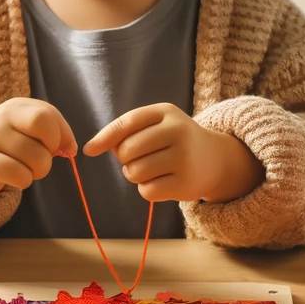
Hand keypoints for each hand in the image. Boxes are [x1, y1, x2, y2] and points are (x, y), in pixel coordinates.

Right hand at [0, 98, 75, 206]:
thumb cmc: (11, 143)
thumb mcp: (32, 130)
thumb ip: (57, 132)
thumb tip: (72, 149)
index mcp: (18, 106)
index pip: (47, 115)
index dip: (60, 134)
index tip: (55, 147)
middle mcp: (3, 117)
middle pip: (43, 129)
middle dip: (50, 150)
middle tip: (42, 159)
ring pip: (35, 157)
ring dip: (39, 171)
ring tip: (27, 170)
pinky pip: (19, 175)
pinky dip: (25, 181)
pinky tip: (17, 178)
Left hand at [83, 104, 263, 202]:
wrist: (215, 159)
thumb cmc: (174, 140)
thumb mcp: (156, 125)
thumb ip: (126, 131)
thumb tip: (91, 148)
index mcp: (166, 112)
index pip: (127, 123)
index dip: (105, 137)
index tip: (89, 150)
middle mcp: (177, 131)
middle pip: (126, 151)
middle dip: (124, 159)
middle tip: (139, 158)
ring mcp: (183, 158)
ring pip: (134, 172)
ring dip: (135, 175)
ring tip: (151, 169)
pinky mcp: (186, 184)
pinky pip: (147, 191)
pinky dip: (147, 189)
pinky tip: (162, 182)